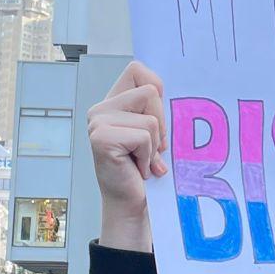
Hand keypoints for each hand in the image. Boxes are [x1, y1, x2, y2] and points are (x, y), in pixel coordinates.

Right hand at [88, 61, 166, 251]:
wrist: (132, 204)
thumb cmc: (144, 168)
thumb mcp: (154, 131)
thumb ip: (156, 108)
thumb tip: (177, 91)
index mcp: (113, 101)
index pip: (138, 69)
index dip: (157, 88)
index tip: (157, 117)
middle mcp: (101, 108)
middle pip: (151, 91)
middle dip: (161, 124)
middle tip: (151, 148)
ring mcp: (98, 122)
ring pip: (151, 119)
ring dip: (154, 145)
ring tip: (142, 160)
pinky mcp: (101, 138)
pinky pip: (144, 137)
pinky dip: (148, 157)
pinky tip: (137, 168)